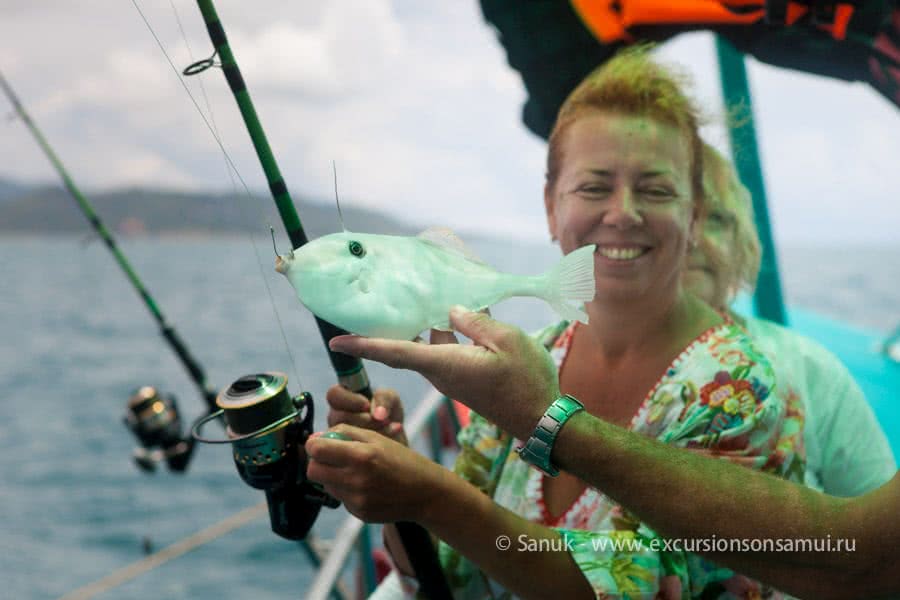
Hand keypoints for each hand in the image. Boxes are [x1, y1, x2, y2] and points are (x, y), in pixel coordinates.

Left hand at [305, 425, 444, 522]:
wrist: (424, 492)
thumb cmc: (401, 460)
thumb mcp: (376, 438)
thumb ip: (345, 433)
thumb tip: (315, 438)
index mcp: (361, 455)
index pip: (317, 450)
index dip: (314, 444)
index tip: (319, 443)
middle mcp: (356, 480)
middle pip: (313, 471)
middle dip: (318, 462)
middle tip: (332, 457)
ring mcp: (357, 500)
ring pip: (325, 485)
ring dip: (332, 476)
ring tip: (354, 471)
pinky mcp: (359, 513)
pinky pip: (340, 498)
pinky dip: (346, 490)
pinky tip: (366, 486)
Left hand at [329, 306, 559, 439]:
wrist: (543, 421)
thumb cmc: (525, 381)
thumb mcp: (506, 341)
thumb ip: (475, 322)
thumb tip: (450, 311)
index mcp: (443, 363)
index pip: (393, 352)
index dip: (362, 346)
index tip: (335, 342)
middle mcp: (440, 372)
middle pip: (408, 344)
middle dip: (391, 325)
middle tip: (375, 300)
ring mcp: (453, 377)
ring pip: (432, 344)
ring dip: (428, 323)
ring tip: (425, 292)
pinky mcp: (466, 379)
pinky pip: (448, 350)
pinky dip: (449, 331)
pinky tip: (461, 311)